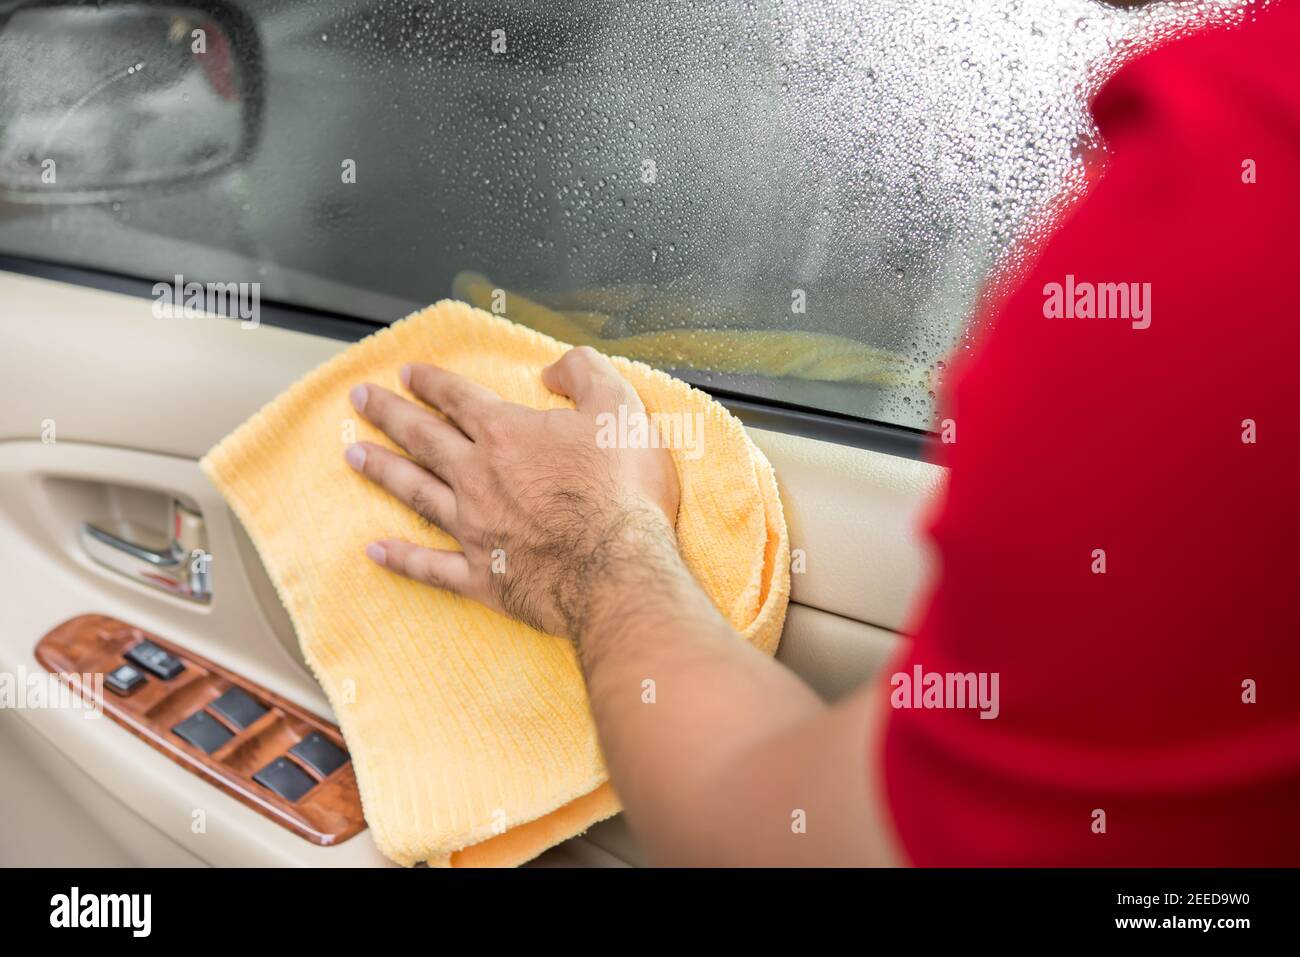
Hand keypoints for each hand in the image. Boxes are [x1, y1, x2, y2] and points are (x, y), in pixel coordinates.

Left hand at [345, 346, 680, 638]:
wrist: (619, 570)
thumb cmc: (623, 492)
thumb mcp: (619, 407)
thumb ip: (584, 374)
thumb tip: (553, 369)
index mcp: (508, 435)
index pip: (458, 398)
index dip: (431, 382)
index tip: (407, 373)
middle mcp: (479, 478)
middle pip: (423, 439)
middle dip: (389, 415)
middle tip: (359, 401)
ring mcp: (475, 529)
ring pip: (416, 493)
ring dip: (383, 471)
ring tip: (354, 456)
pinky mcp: (483, 577)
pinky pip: (430, 566)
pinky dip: (401, 559)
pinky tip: (376, 551)